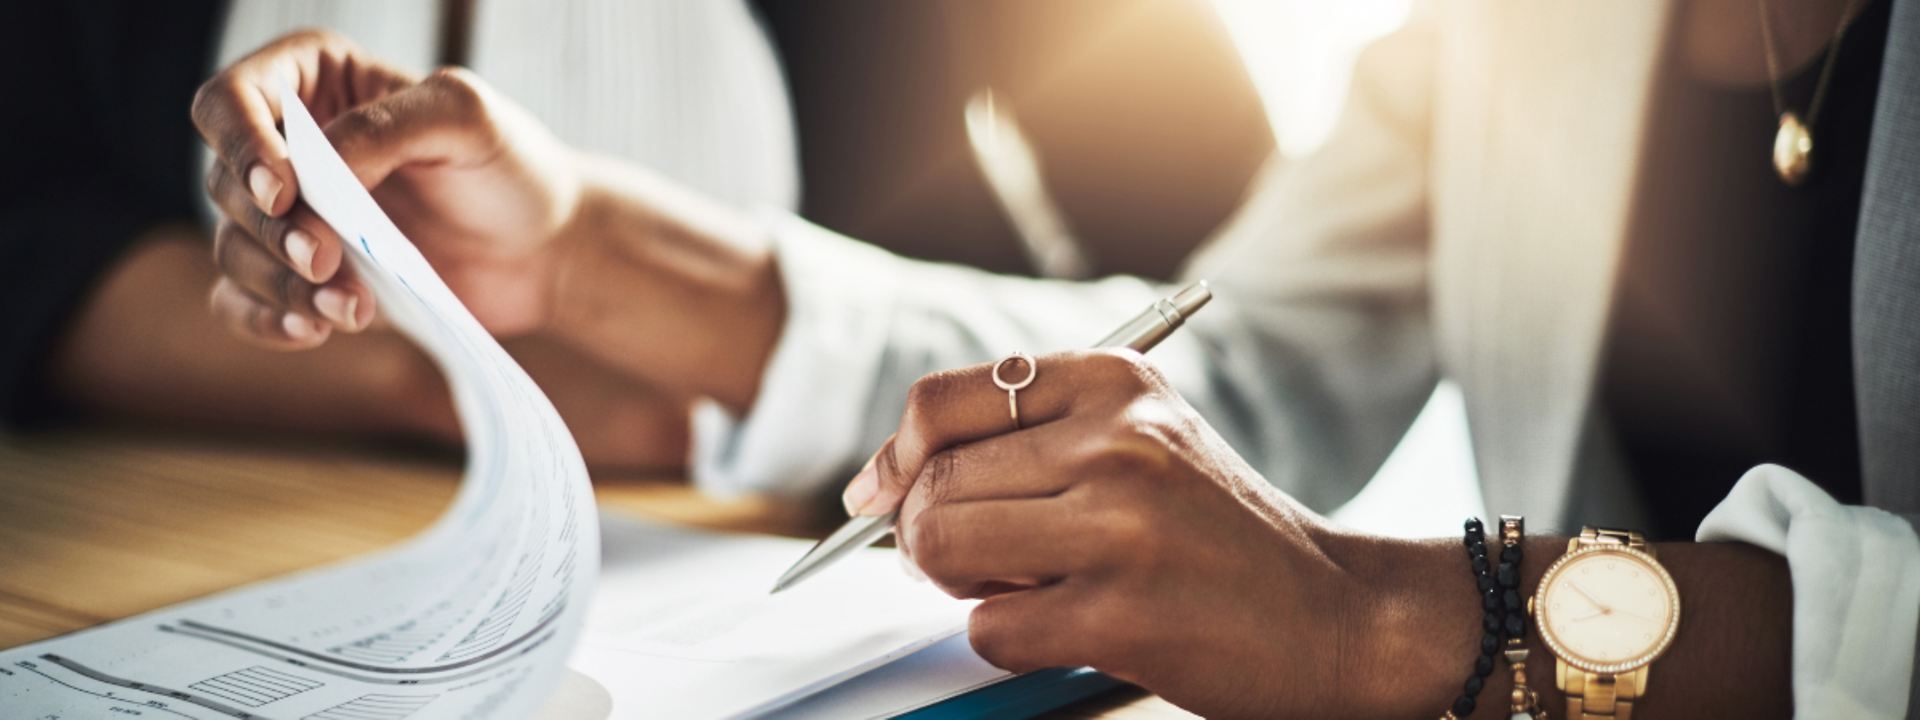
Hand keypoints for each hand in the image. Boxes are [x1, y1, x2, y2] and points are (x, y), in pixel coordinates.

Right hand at [193, 29, 581, 347]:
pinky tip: (314, 329)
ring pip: (233, 247)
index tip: (284, 190)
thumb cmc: (512, 168)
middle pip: (224, 183)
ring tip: (351, 306)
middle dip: (270, 228)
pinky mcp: (305, 277)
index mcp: (317, 82)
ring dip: (280, 283)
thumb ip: (386, 126)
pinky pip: (243, 302)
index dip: (241, 144)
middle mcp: (291, 146)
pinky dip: (268, 319)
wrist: (547, 248)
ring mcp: (296, 216)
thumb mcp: (467, 118)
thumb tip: (310, 169)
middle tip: (325, 258)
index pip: (229, 100)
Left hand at [840, 350, 1471, 718]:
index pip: (943, 401)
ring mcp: (1120, 528)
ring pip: (942, 549)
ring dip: (958, 585)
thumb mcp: (1145, 441)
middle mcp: (1118, 441)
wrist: (1343, 615)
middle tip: (963, 565)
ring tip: (1017, 589)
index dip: (894, 456)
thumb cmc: (1224, 535)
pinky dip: (1008, 639)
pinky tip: (1067, 629)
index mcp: (1116, 383)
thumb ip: (1033, 437)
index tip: (879, 494)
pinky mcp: (1121, 615)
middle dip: (923, 536)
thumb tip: (888, 480)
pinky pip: (990, 628)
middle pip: (933, 483)